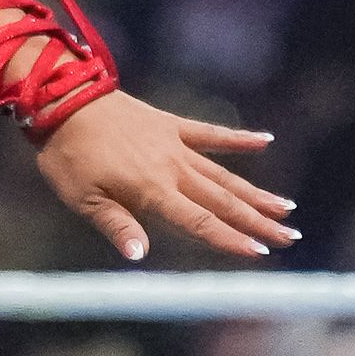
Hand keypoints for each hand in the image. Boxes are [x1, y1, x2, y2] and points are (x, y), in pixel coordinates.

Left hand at [34, 92, 294, 260]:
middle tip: (291, 236)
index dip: (231, 239)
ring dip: (255, 192)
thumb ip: (117, 226)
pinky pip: (210, 133)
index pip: (200, 222)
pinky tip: (265, 140)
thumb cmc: (68, 156)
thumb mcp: (84, 199)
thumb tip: (140, 255)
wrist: (63, 100)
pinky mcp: (171, 124)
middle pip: (223, 201)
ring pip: (224, 173)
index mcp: (152, 191)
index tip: (262, 252)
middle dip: (259, 221)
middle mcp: (172, 168)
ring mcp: (175, 144)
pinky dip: (237, 138)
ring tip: (286, 206)